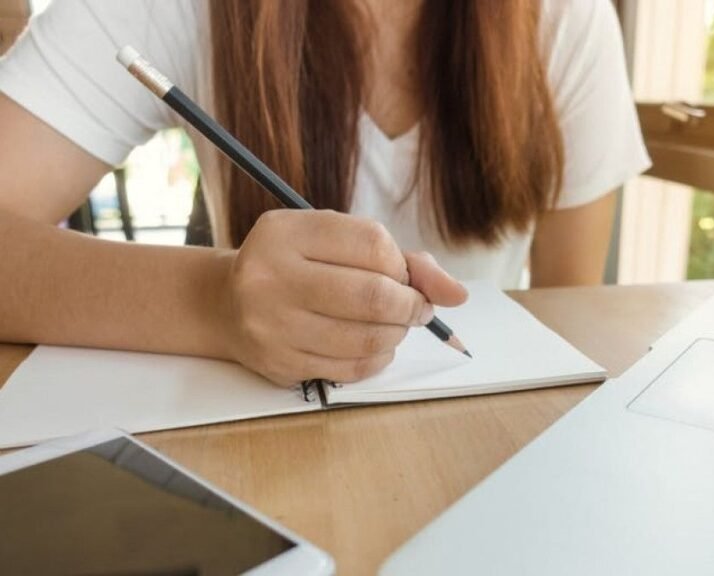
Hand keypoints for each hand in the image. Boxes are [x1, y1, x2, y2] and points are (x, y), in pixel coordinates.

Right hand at [220, 209, 466, 386]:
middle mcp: (270, 276)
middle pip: (374, 296)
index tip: (404, 275)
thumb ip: (400, 259)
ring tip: (394, 325)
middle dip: (411, 305)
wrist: (227, 304)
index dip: (403, 265)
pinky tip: (373, 345)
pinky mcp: (279, 363)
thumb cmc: (297, 266)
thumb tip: (456, 294)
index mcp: (286, 232)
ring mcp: (271, 324)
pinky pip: (351, 368)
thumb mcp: (335, 241)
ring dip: (397, 333)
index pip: (373, 244)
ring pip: (367, 337)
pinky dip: (377, 357)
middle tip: (416, 308)